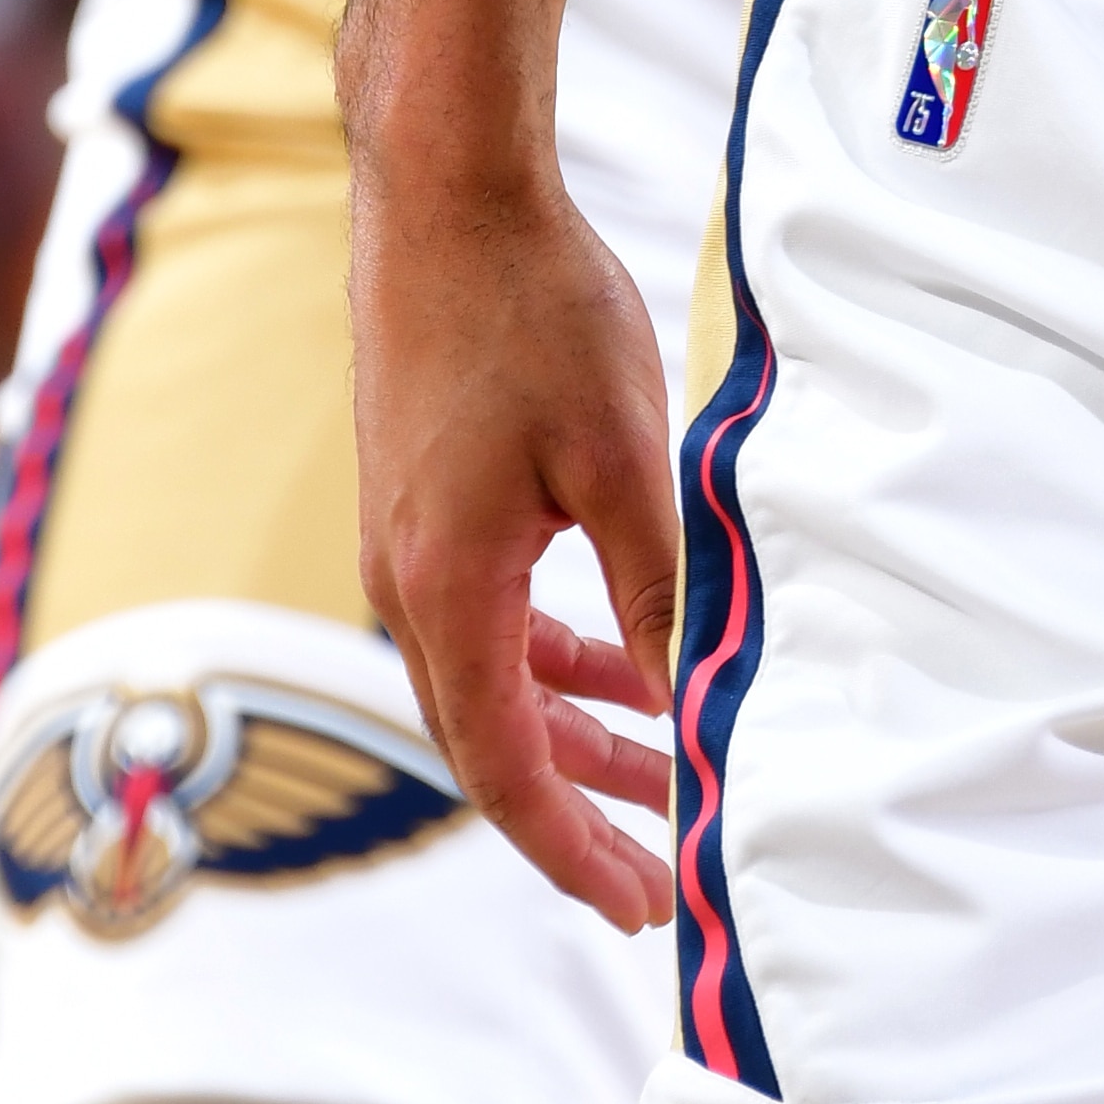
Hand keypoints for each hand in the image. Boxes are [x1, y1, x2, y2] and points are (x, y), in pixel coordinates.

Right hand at [347, 100, 683, 933]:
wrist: (445, 196)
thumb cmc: (533, 313)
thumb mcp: (621, 460)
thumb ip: (656, 590)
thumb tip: (695, 704)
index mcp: (446, 594)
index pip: (506, 772)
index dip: (575, 853)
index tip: (642, 907)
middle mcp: (408, 584)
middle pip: (496, 739)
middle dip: (583, 811)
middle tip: (661, 874)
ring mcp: (410, 542)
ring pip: (496, 676)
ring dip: (575, 726)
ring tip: (656, 771)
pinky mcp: (426, 499)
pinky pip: (488, 615)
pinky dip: (552, 653)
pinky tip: (609, 654)